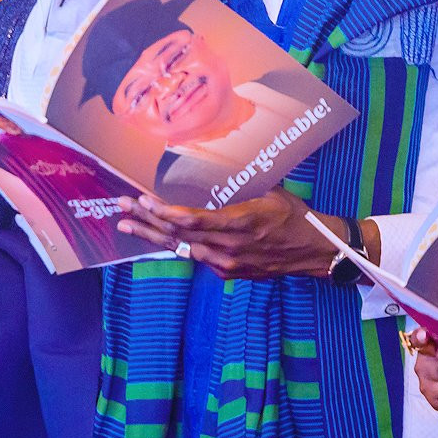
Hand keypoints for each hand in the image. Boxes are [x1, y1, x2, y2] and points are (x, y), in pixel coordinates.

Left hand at [114, 190, 361, 279]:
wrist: (315, 252)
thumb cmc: (294, 216)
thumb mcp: (269, 192)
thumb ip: (239, 185)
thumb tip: (214, 163)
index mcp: (239, 224)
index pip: (192, 221)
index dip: (164, 212)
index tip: (143, 200)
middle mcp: (228, 248)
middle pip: (179, 236)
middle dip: (147, 220)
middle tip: (121, 208)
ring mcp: (227, 264)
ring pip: (182, 249)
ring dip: (153, 236)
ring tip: (127, 224)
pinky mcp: (228, 273)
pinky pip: (196, 257)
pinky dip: (175, 245)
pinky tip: (156, 236)